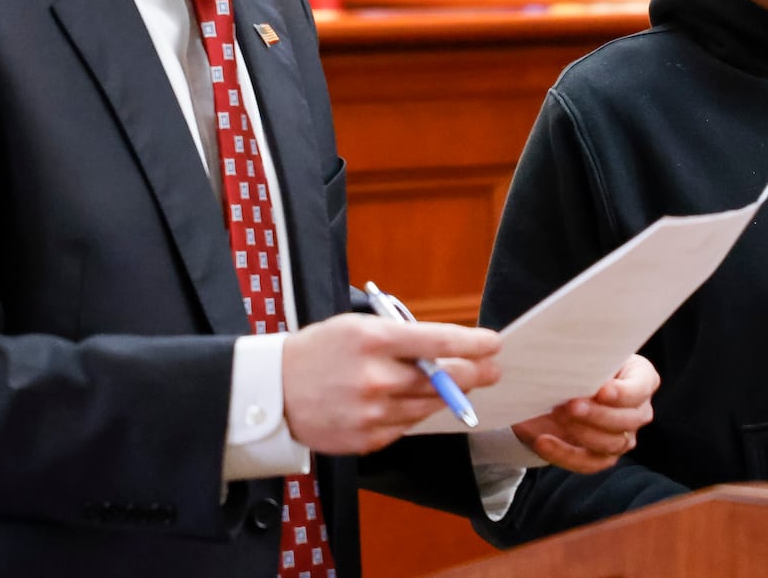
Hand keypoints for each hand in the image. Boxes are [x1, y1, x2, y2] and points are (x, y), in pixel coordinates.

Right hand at [282, 313, 500, 454]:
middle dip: (474, 373)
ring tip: (454, 385)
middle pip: (443, 379)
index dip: (472, 343)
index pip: (437, 340)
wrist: (273, 392)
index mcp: (373, 340)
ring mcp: (372, 412)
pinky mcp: (368, 439)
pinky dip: (415, 413)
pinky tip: (411, 402)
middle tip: (490, 369)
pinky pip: (407, 426)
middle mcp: (376, 377)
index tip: (494, 343)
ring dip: (447, 395)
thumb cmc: (318, 352)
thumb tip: (443, 348)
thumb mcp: (355, 327)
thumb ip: (399, 337)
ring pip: (430, 405)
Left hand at [512, 354, 658, 473]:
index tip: (602, 391)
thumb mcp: (583, 355)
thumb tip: (569, 361)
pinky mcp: (604, 456)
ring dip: (582, 432)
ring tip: (556, 415)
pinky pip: (589, 463)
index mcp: (641, 377)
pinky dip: (565, 454)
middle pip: (628, 419)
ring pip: (612, 443)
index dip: (624, 392)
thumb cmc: (577, 363)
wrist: (556, 388)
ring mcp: (625, 436)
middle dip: (597, 414)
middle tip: (570, 405)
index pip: (641, 387)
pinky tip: (544, 442)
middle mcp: (639, 410)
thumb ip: (584, 359)